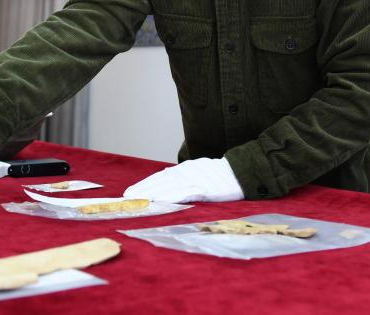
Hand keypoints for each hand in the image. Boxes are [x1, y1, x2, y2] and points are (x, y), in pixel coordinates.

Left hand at [123, 157, 243, 203]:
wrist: (242, 172)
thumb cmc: (221, 176)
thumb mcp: (199, 172)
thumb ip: (183, 177)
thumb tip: (166, 180)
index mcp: (185, 168)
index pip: (160, 177)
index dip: (144, 184)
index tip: (130, 192)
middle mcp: (187, 171)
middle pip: (161, 181)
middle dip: (142, 189)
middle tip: (126, 197)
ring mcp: (195, 179)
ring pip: (169, 186)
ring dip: (152, 193)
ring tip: (138, 200)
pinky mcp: (204, 188)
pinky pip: (185, 192)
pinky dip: (171, 196)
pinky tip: (161, 201)